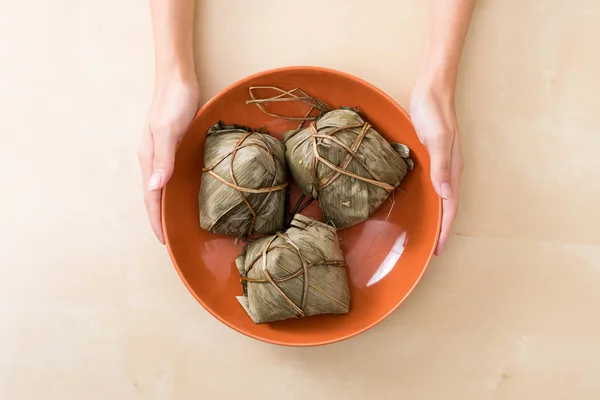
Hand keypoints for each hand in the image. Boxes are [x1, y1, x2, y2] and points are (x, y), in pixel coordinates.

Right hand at [138, 79, 199, 242]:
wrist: (178, 78)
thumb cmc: (174, 102)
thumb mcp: (167, 130)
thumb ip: (162, 158)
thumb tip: (155, 187)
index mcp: (148, 158)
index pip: (151, 197)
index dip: (156, 220)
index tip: (164, 242)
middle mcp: (154, 159)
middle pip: (155, 196)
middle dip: (161, 218)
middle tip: (173, 240)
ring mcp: (164, 153)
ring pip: (164, 187)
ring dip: (169, 206)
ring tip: (179, 224)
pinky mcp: (175, 147)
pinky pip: (174, 175)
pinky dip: (177, 190)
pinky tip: (187, 195)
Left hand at [410, 87, 463, 254]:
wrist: (432, 90)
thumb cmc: (432, 112)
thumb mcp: (435, 138)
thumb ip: (441, 165)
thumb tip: (445, 194)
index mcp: (453, 169)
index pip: (451, 206)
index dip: (445, 229)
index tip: (439, 249)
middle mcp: (451, 170)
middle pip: (449, 206)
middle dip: (444, 229)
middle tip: (435, 249)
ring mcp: (443, 164)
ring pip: (444, 198)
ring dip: (440, 217)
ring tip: (432, 234)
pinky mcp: (434, 157)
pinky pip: (437, 186)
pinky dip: (434, 200)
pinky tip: (426, 204)